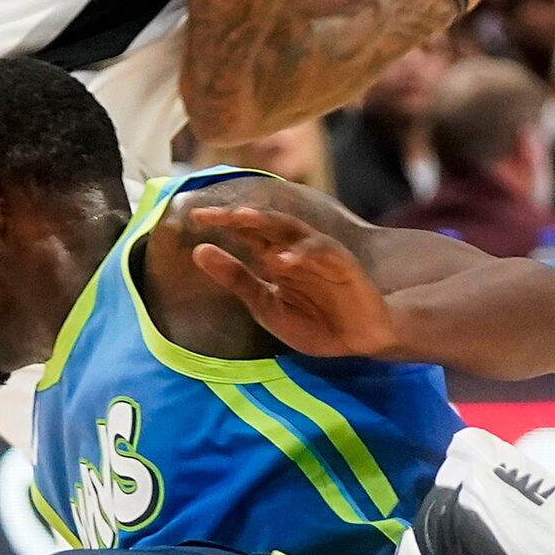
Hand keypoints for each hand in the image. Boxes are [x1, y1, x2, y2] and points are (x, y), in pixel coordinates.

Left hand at [187, 205, 396, 357]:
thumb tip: (197, 251)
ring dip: (267, 223)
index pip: (246, 232)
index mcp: (276, 256)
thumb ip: (236, 279)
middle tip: (210, 214)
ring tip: (241, 218)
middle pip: (265, 224)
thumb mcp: (266, 305)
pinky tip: (283, 260)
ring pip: (292, 230)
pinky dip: (303, 254)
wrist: (360, 340)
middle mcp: (296, 249)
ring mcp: (320, 254)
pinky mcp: (344, 265)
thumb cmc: (316, 322)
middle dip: (238, 217)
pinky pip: (323, 253)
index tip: (194, 217)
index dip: (222, 222)